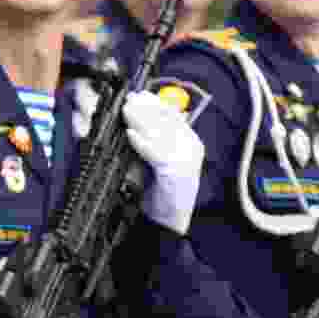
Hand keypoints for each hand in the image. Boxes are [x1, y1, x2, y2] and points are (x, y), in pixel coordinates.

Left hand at [119, 88, 200, 233]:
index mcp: (191, 143)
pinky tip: (130, 135)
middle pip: (167, 120)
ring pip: (160, 133)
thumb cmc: (161, 193)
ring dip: (140, 120)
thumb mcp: (158, 162)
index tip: (139, 95)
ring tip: (126, 111)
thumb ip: (153, 142)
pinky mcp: (175, 172)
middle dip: (146, 108)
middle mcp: (191, 148)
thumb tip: (136, 121)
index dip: (155, 103)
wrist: (169, 222)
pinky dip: (141, 143)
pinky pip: (155, 152)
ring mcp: (185, 160)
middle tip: (129, 99)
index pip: (173, 116)